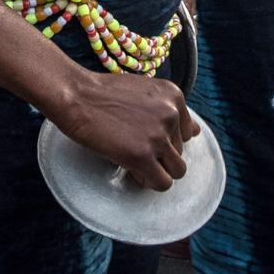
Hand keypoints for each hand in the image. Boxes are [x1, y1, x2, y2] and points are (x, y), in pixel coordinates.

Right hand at [53, 69, 197, 190]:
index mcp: (174, 96)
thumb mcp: (145, 91)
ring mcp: (158, 136)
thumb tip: (195, 132)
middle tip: (134, 149)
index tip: (146, 137)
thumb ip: (169, 109)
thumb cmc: (104, 93)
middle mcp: (171, 114)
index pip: (187, 132)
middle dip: (160, 155)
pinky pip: (162, 183)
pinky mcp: (143, 156)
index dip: (166, 139)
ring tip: (135, 162)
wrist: (77, 96)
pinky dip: (149, 181)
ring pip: (176, 171)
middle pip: (180, 152)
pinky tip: (132, 170)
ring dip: (157, 170)